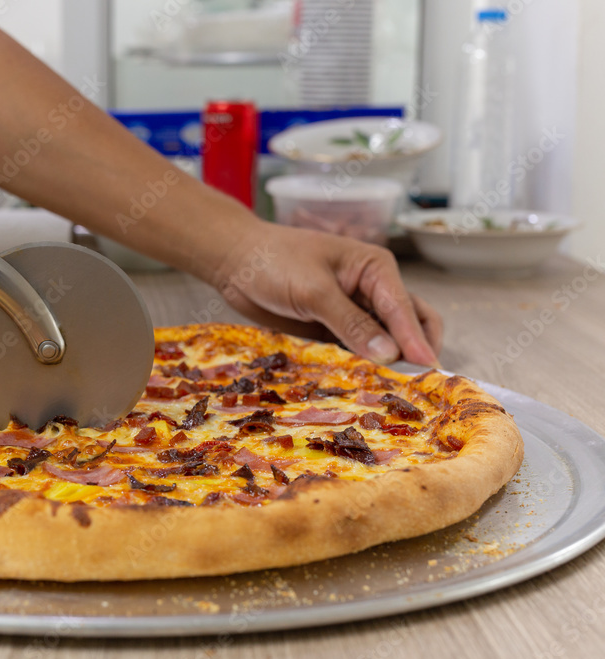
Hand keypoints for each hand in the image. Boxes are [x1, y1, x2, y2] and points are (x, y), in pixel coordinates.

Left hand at [214, 223, 442, 366]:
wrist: (235, 262)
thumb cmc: (274, 262)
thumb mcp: (314, 290)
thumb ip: (350, 322)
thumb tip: (389, 354)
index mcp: (375, 268)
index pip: (405, 308)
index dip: (417, 341)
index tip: (427, 370)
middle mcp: (371, 289)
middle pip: (408, 324)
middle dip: (413, 351)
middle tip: (414, 385)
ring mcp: (353, 311)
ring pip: (384, 341)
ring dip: (388, 362)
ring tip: (394, 391)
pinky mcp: (332, 328)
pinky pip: (356, 350)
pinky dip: (363, 366)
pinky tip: (363, 385)